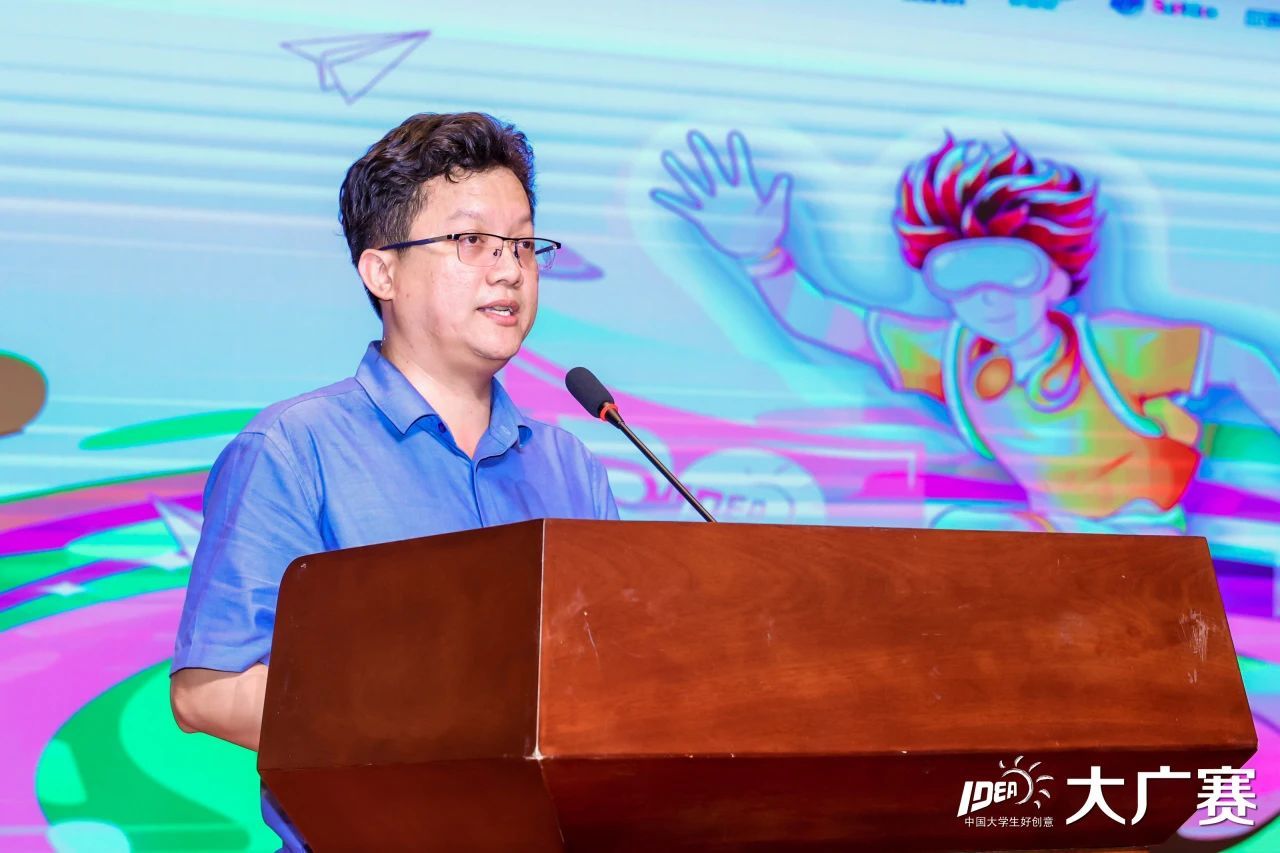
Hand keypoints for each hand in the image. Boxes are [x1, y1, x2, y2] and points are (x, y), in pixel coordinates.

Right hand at [651, 130, 793, 260]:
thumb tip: (787, 176)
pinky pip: (684, 208)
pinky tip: (655, 192)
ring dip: (680, 171)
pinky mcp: (703, 219)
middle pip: (712, 168)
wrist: (758, 247)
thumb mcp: (777, 210)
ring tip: (667, 155)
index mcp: (745, 188)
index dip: (738, 150)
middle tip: (692, 133)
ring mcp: (712, 204)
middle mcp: (725, 192)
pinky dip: (670, 201)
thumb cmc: (770, 227)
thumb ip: (779, 193)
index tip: (733, 133)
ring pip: (693, 183)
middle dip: (702, 152)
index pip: (740, 165)